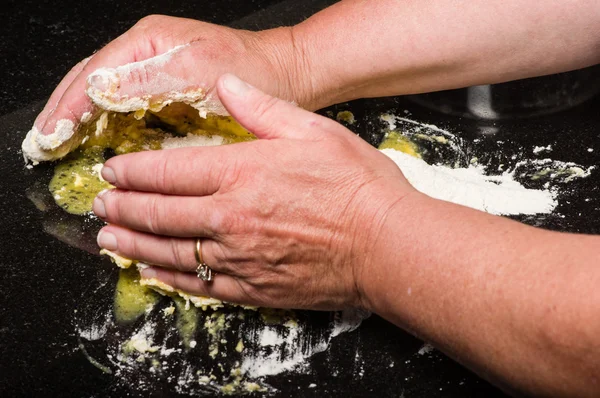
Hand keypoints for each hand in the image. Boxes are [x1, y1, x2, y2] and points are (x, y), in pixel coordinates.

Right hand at [33, 15, 312, 136]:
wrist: (284, 77)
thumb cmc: (250, 70)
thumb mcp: (198, 72)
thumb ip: (148, 80)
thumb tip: (99, 92)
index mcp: (149, 41)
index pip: (94, 72)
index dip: (69, 104)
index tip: (52, 132)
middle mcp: (146, 54)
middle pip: (90, 81)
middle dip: (64, 112)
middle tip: (43, 143)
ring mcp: (154, 73)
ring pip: (104, 96)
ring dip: (80, 121)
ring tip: (59, 146)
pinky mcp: (166, 94)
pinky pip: (126, 110)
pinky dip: (107, 128)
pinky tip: (97, 146)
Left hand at [92, 74, 417, 309]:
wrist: (387, 246)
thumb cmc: (357, 187)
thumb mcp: (314, 131)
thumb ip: (263, 108)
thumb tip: (227, 86)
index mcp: (242, 173)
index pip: (169, 171)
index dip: (133, 170)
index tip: (113, 170)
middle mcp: (231, 218)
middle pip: (160, 213)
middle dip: (123, 207)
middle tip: (101, 204)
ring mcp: (239, 256)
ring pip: (170, 252)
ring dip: (134, 244)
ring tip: (110, 239)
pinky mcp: (252, 287)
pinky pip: (199, 285)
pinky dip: (169, 278)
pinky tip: (152, 272)